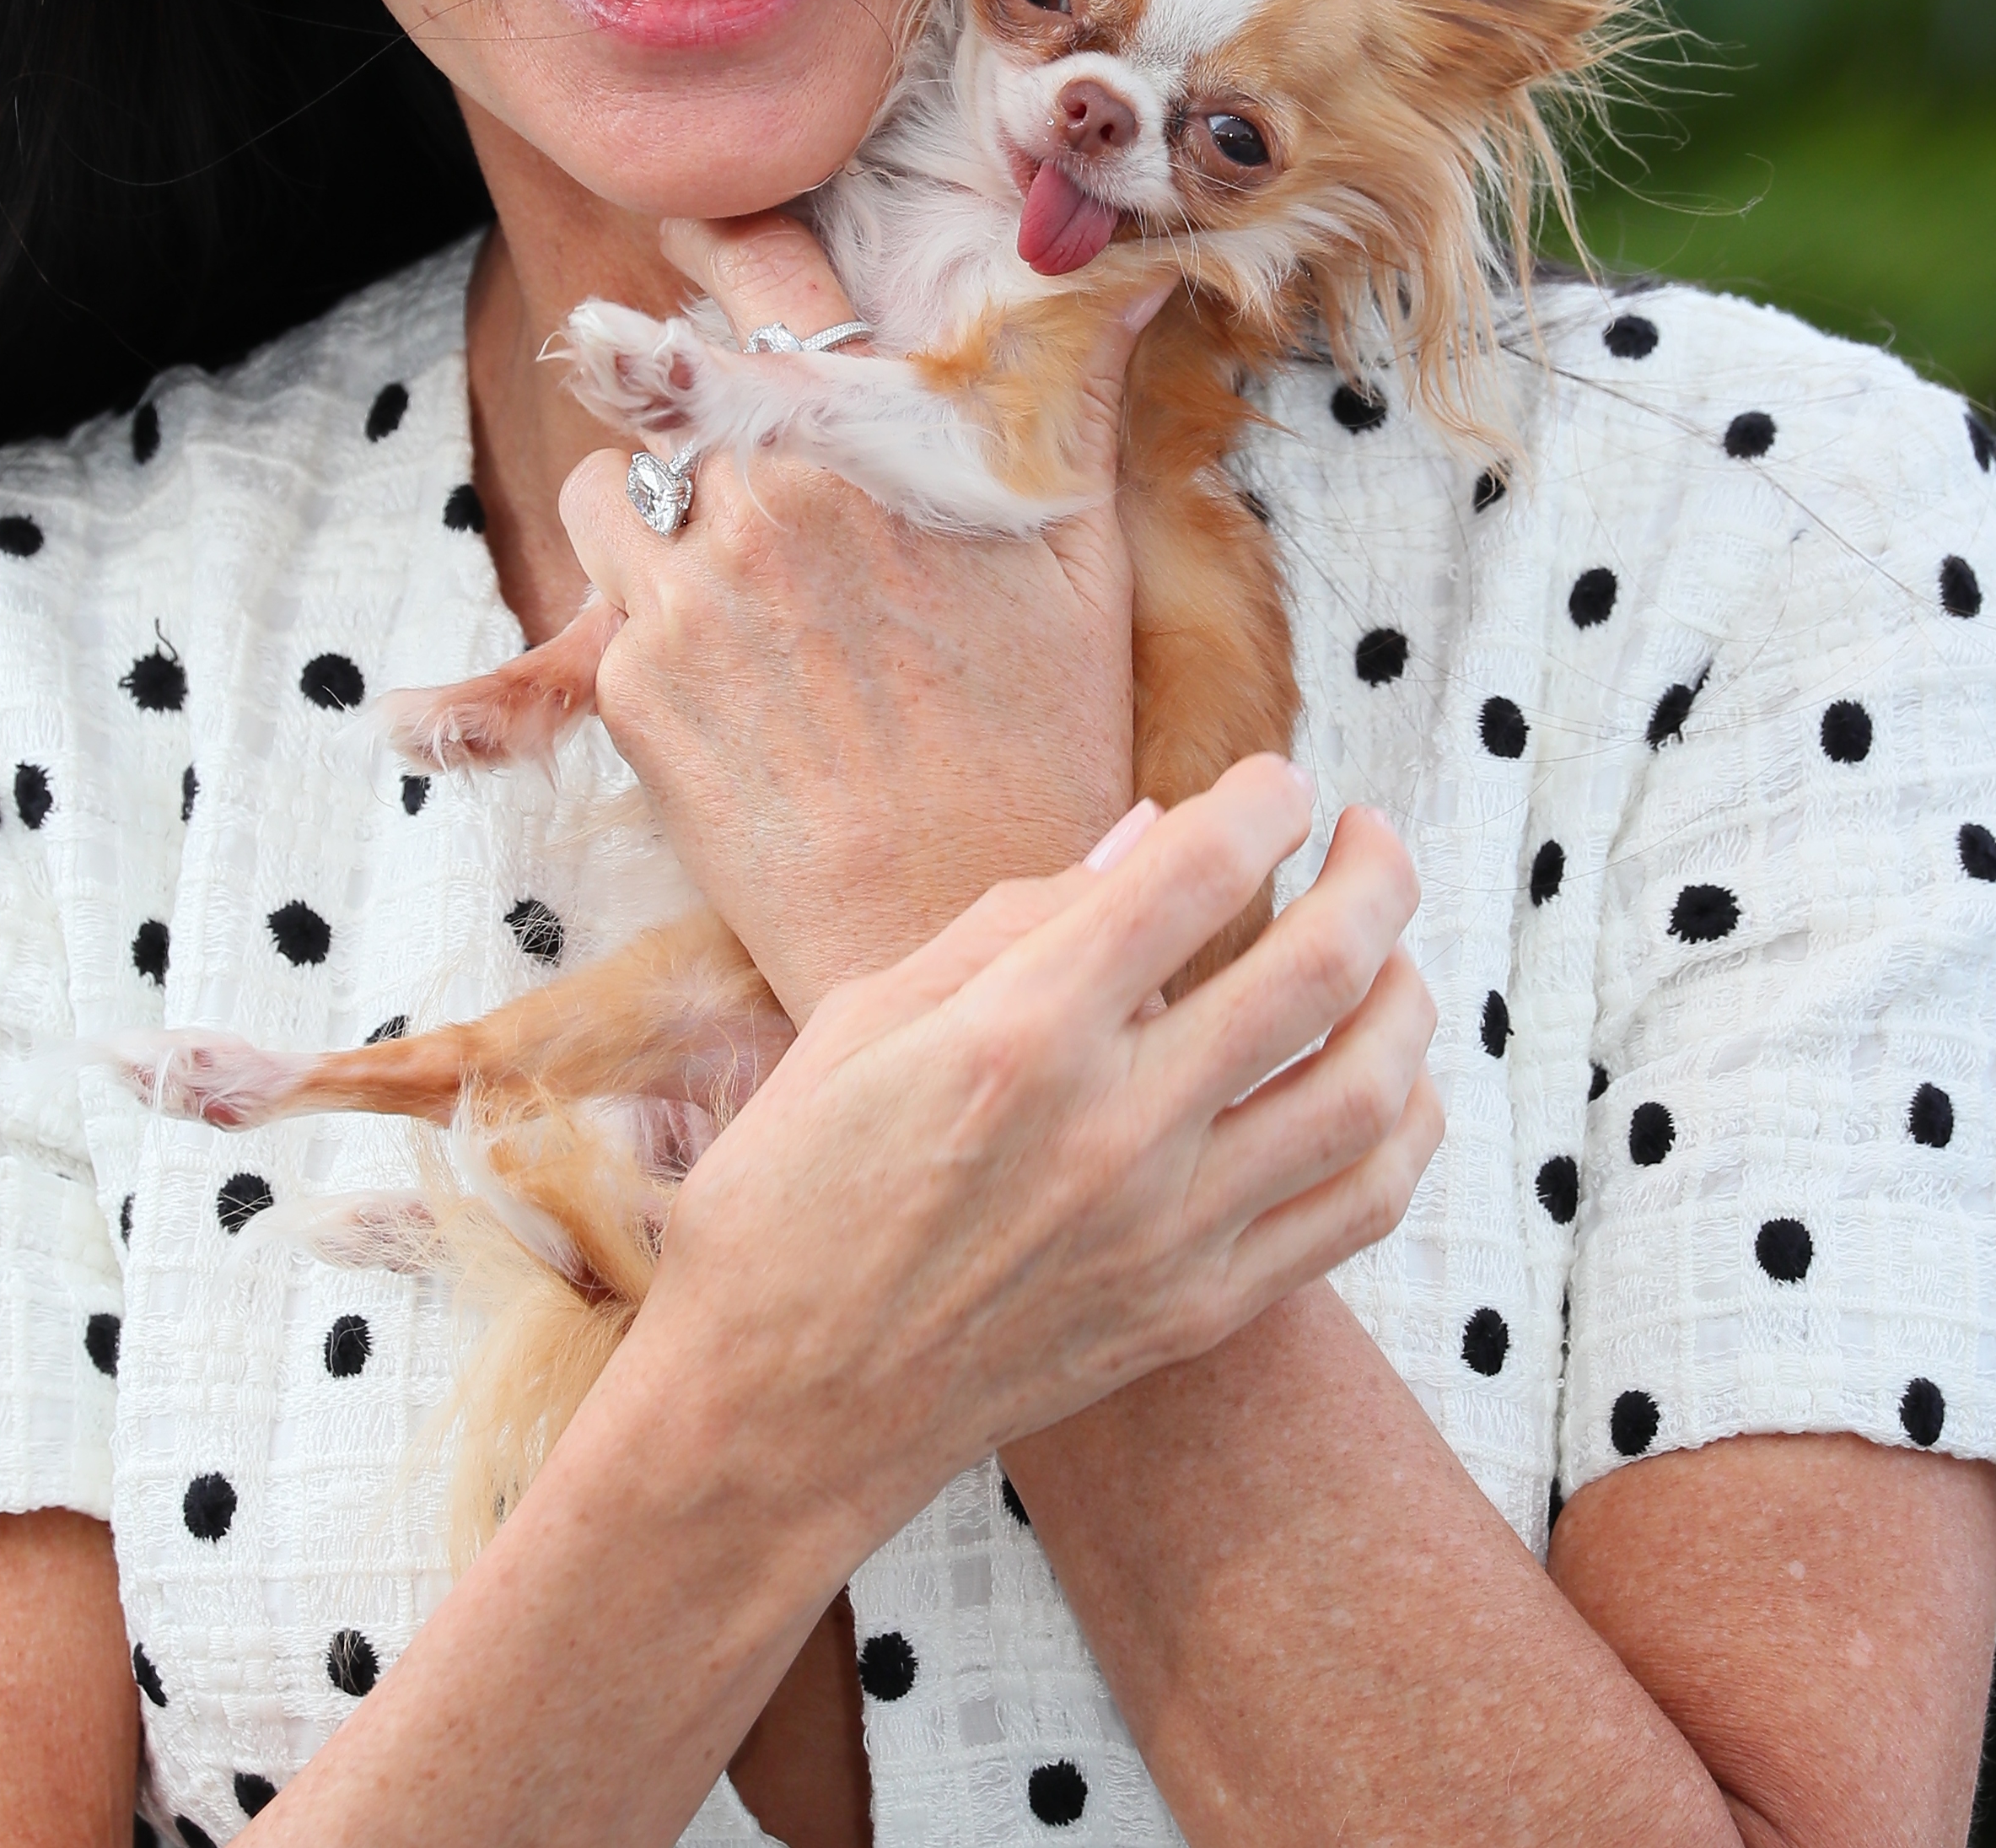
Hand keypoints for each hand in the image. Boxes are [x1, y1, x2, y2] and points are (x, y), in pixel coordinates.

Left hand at [560, 210, 1166, 1016]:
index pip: (769, 283)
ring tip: (736, 579)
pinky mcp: (626, 690)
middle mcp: (760, 502)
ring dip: (654, 507)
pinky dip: (647, 617)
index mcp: (869, 447)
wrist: (961, 926)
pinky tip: (734, 679)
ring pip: (612, 483)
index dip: (729, 246)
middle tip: (770, 484)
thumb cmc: (1044, 742)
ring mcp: (680, 597)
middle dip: (717, 421)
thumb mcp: (1079, 554)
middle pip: (680, 388)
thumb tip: (1137, 272)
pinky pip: (604, 601)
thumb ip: (1072, 394)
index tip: (700, 234)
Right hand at [646, 771, 1438, 1549]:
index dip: (1261, 802)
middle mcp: (1114, 1131)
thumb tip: (1147, 838)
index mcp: (1020, 1034)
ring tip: (1389, 946)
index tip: (1277, 783)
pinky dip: (1404, 1128)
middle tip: (1366, 832)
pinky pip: (1354, 1210)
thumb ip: (1015, 920)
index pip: (1196, 874)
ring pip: (1368, 1092)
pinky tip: (1390, 1077)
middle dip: (1373, 873)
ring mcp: (1170, 1233)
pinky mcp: (1197, 1312)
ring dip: (1407, 992)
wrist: (780, 1404)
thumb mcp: (866, 1014)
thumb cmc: (791, 1189)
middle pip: (1317, 968)